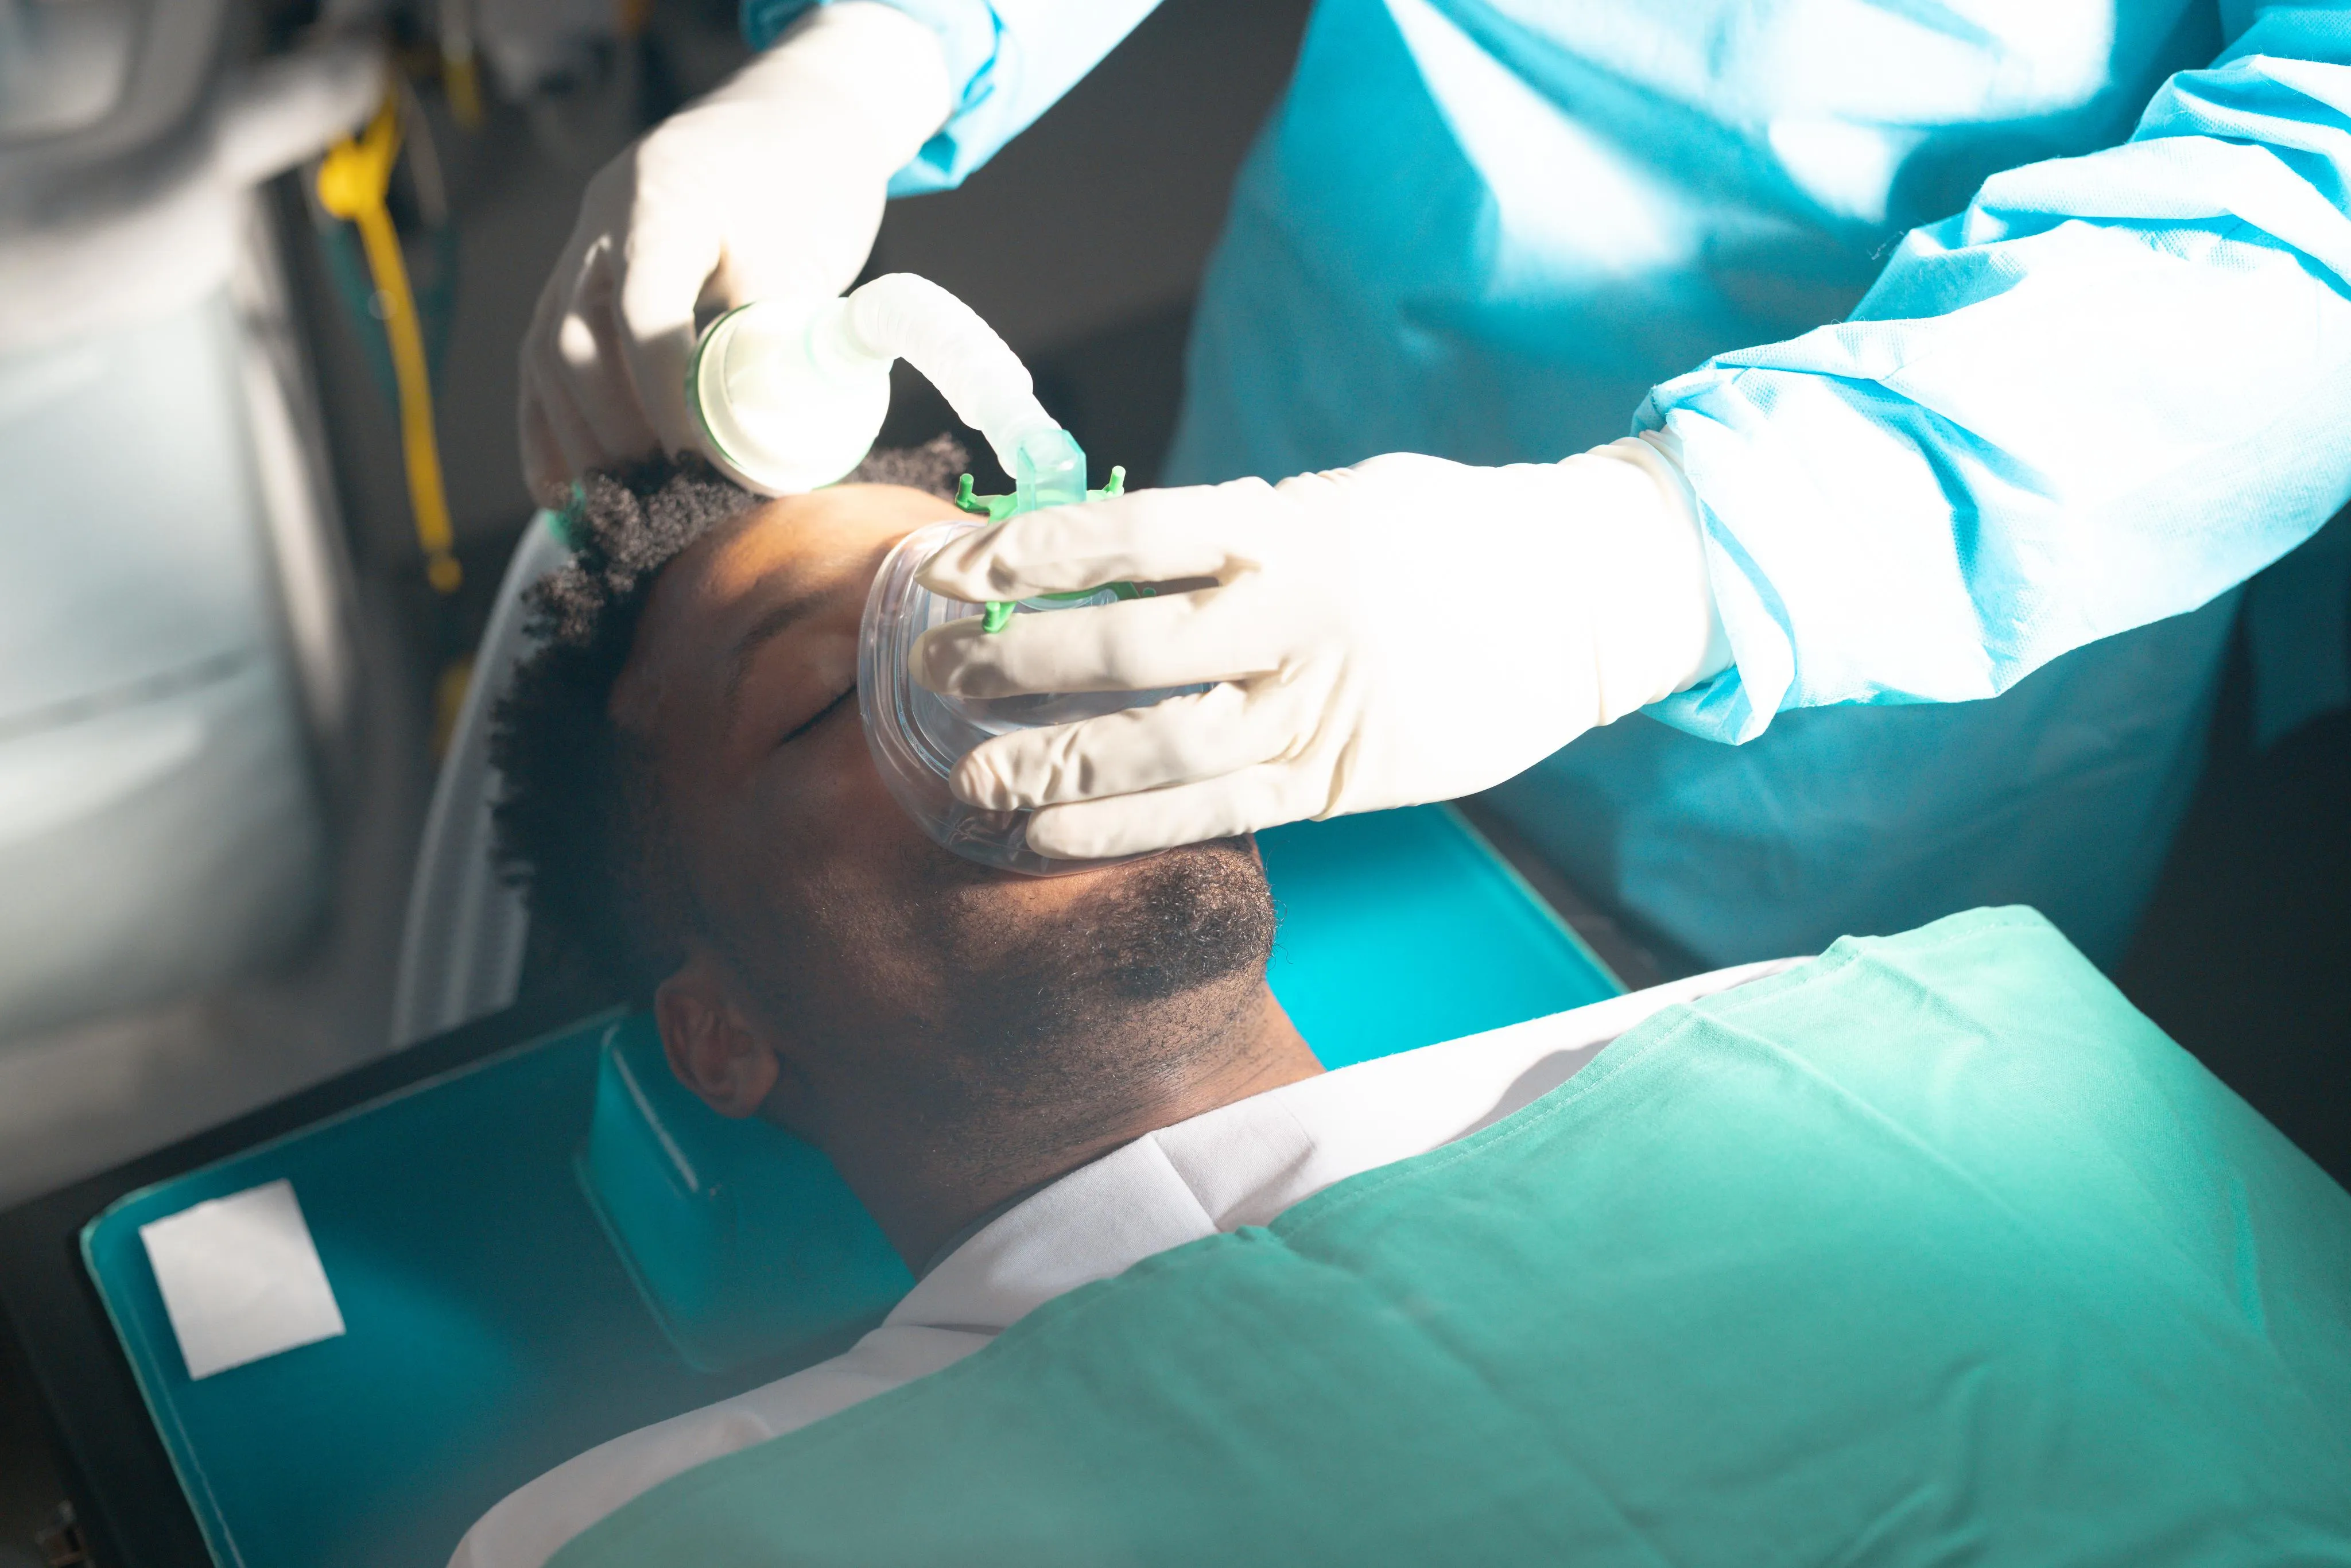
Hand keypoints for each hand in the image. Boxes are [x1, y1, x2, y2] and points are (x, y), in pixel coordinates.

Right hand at [517, 2, 948, 501]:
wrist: (793, 122)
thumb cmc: (812, 185)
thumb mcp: (807, 254)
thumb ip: (775, 338)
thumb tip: (755, 448)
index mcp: (662, 198)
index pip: (642, 312)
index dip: (666, 399)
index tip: (701, 464)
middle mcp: (602, 220)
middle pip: (572, 338)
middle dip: (612, 431)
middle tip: (663, 496)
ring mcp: (582, 247)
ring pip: (547, 352)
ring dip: (577, 439)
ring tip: (619, 507)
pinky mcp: (582, 277)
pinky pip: (544, 358)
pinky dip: (552, 427)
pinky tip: (561, 491)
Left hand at [911, 440, 1730, 859]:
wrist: (1582, 601)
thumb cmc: (1445, 535)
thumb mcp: (1339, 498)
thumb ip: (1231, 531)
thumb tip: (1098, 557)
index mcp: (1294, 526)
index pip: (1133, 535)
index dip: (1034, 555)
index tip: (954, 568)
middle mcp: (1301, 618)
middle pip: (1130, 651)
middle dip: (1019, 665)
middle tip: (935, 670)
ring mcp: (1323, 710)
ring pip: (1163, 749)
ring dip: (1053, 766)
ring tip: (969, 775)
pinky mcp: (1342, 782)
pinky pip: (1214, 815)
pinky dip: (1124, 829)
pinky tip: (1049, 836)